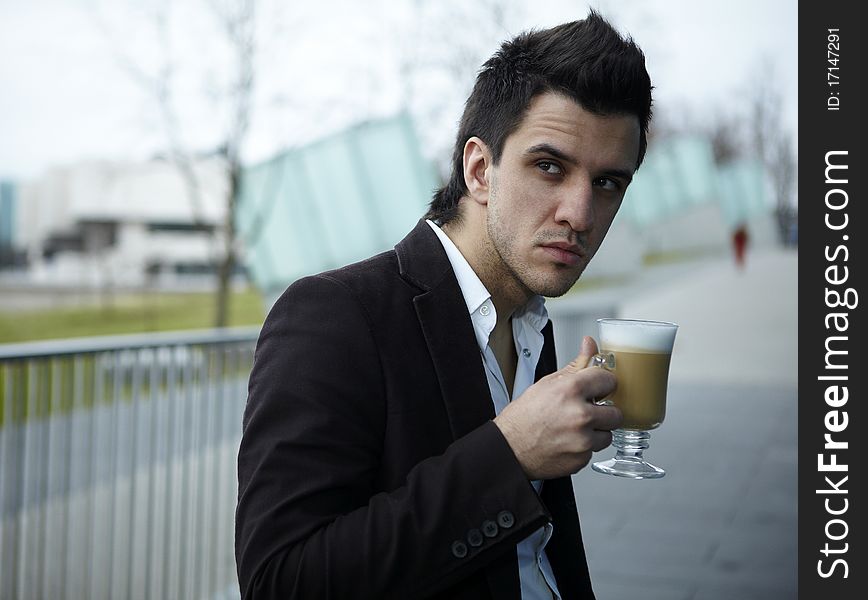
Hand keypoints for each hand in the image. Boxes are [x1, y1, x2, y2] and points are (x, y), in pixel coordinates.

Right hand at [493, 336, 621, 478]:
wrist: (509, 448)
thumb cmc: (524, 416)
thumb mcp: (547, 384)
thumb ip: (576, 365)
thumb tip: (590, 345)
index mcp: (571, 391)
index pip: (609, 380)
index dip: (601, 384)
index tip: (597, 388)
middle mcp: (580, 416)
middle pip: (615, 412)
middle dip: (602, 412)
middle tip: (585, 412)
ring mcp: (583, 440)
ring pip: (608, 434)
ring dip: (596, 432)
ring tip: (574, 428)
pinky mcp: (582, 459)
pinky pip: (594, 451)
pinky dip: (584, 447)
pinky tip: (567, 441)